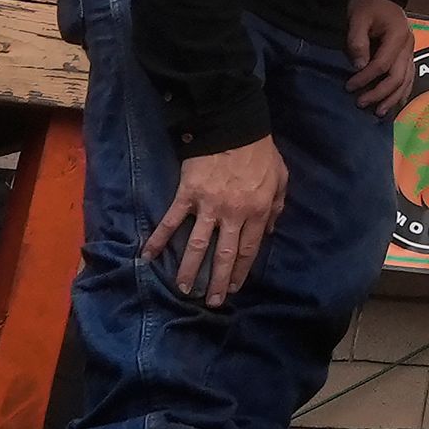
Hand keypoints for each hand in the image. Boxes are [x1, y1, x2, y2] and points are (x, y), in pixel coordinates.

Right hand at [147, 136, 286, 306]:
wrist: (234, 126)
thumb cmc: (260, 152)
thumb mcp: (280, 178)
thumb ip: (276, 206)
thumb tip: (269, 231)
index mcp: (257, 211)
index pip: (248, 250)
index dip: (241, 271)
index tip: (234, 287)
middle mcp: (233, 214)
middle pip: (224, 255)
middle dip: (218, 281)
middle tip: (212, 302)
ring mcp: (208, 206)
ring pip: (198, 245)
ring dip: (189, 269)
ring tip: (184, 290)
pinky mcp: (187, 195)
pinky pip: (171, 221)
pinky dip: (158, 239)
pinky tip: (148, 257)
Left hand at [343, 0, 419, 119]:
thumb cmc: (368, 5)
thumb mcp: (358, 18)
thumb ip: (358, 42)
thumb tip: (358, 67)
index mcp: (398, 36)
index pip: (382, 64)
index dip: (365, 78)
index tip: (348, 86)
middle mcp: (409, 45)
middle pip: (397, 77)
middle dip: (379, 93)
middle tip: (361, 103)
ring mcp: (411, 50)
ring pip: (406, 80)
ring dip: (393, 98)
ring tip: (379, 112)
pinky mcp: (409, 54)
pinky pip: (410, 76)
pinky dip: (403, 91)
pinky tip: (396, 103)